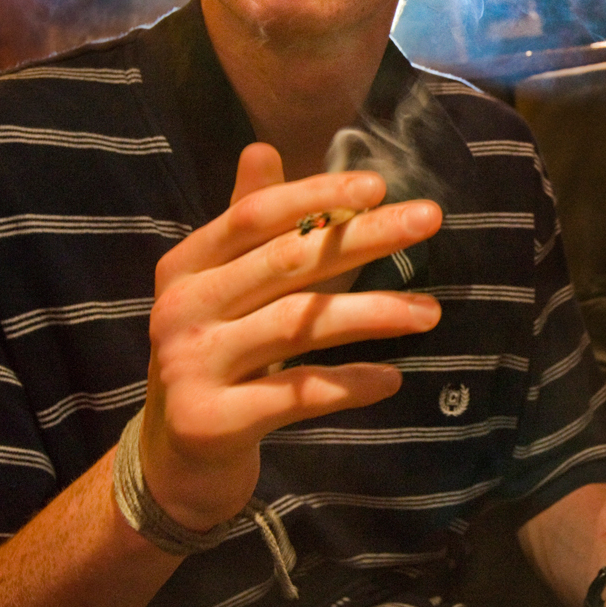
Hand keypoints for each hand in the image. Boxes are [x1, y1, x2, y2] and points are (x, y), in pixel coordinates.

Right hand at [139, 142, 443, 531]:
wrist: (175, 458)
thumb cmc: (213, 356)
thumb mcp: (221, 287)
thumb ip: (246, 226)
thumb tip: (262, 148)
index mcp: (185, 266)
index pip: (255, 216)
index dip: (315, 195)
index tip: (379, 185)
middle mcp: (181, 309)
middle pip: (286, 260)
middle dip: (365, 237)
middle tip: (430, 219)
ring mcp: (191, 366)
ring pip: (297, 325)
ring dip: (373, 313)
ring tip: (430, 312)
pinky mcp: (213, 421)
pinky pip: (296, 393)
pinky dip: (350, 383)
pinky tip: (392, 378)